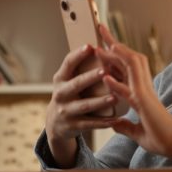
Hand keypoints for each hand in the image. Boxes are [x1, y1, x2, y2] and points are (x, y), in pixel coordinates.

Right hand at [45, 44, 118, 166]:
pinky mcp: (73, 126)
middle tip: (105, 71)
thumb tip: (100, 45)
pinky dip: (103, 122)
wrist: (56, 123)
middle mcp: (60, 93)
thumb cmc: (70, 95)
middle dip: (90, 77)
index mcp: (60, 78)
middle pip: (76, 84)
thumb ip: (79, 68)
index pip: (68, 63)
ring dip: (100, 101)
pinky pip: (90, 124)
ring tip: (115, 98)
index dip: (78, 54)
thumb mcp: (68, 81)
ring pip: (85, 106)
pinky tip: (115, 119)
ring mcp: (65, 111)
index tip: (90, 46)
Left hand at [95, 24, 171, 158]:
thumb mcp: (136, 132)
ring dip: (115, 51)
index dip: (114, 54)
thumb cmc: (160, 138)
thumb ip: (125, 125)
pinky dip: (118, 73)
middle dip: (113, 42)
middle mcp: (142, 86)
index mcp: (140, 91)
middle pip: (127, 58)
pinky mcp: (144, 100)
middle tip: (99, 27)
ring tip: (101, 41)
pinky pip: (129, 83)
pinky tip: (106, 67)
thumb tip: (114, 122)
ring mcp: (144, 91)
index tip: (102, 43)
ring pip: (130, 63)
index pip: (124, 67)